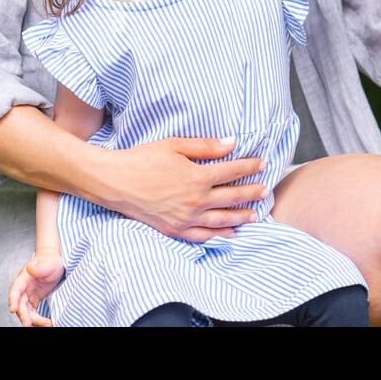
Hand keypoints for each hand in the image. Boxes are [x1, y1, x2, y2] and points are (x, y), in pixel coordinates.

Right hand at [8, 248, 64, 327]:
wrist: (54, 261)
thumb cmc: (51, 261)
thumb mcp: (48, 263)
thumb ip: (40, 267)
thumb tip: (30, 268)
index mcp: (23, 278)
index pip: (15, 290)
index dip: (13, 300)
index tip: (13, 310)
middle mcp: (23, 288)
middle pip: (20, 305)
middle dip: (24, 316)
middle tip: (28, 324)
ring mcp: (28, 295)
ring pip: (26, 312)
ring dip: (34, 320)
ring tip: (47, 324)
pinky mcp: (33, 300)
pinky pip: (33, 313)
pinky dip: (38, 319)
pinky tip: (47, 323)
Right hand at [102, 137, 267, 242]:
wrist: (114, 182)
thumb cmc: (142, 159)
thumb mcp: (174, 145)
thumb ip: (205, 147)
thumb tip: (231, 143)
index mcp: (197, 177)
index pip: (232, 171)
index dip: (250, 167)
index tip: (263, 164)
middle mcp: (196, 201)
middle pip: (232, 197)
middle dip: (252, 193)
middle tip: (266, 191)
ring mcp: (186, 218)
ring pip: (222, 220)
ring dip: (241, 217)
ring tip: (255, 215)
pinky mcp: (174, 230)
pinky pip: (203, 236)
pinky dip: (219, 235)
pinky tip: (229, 234)